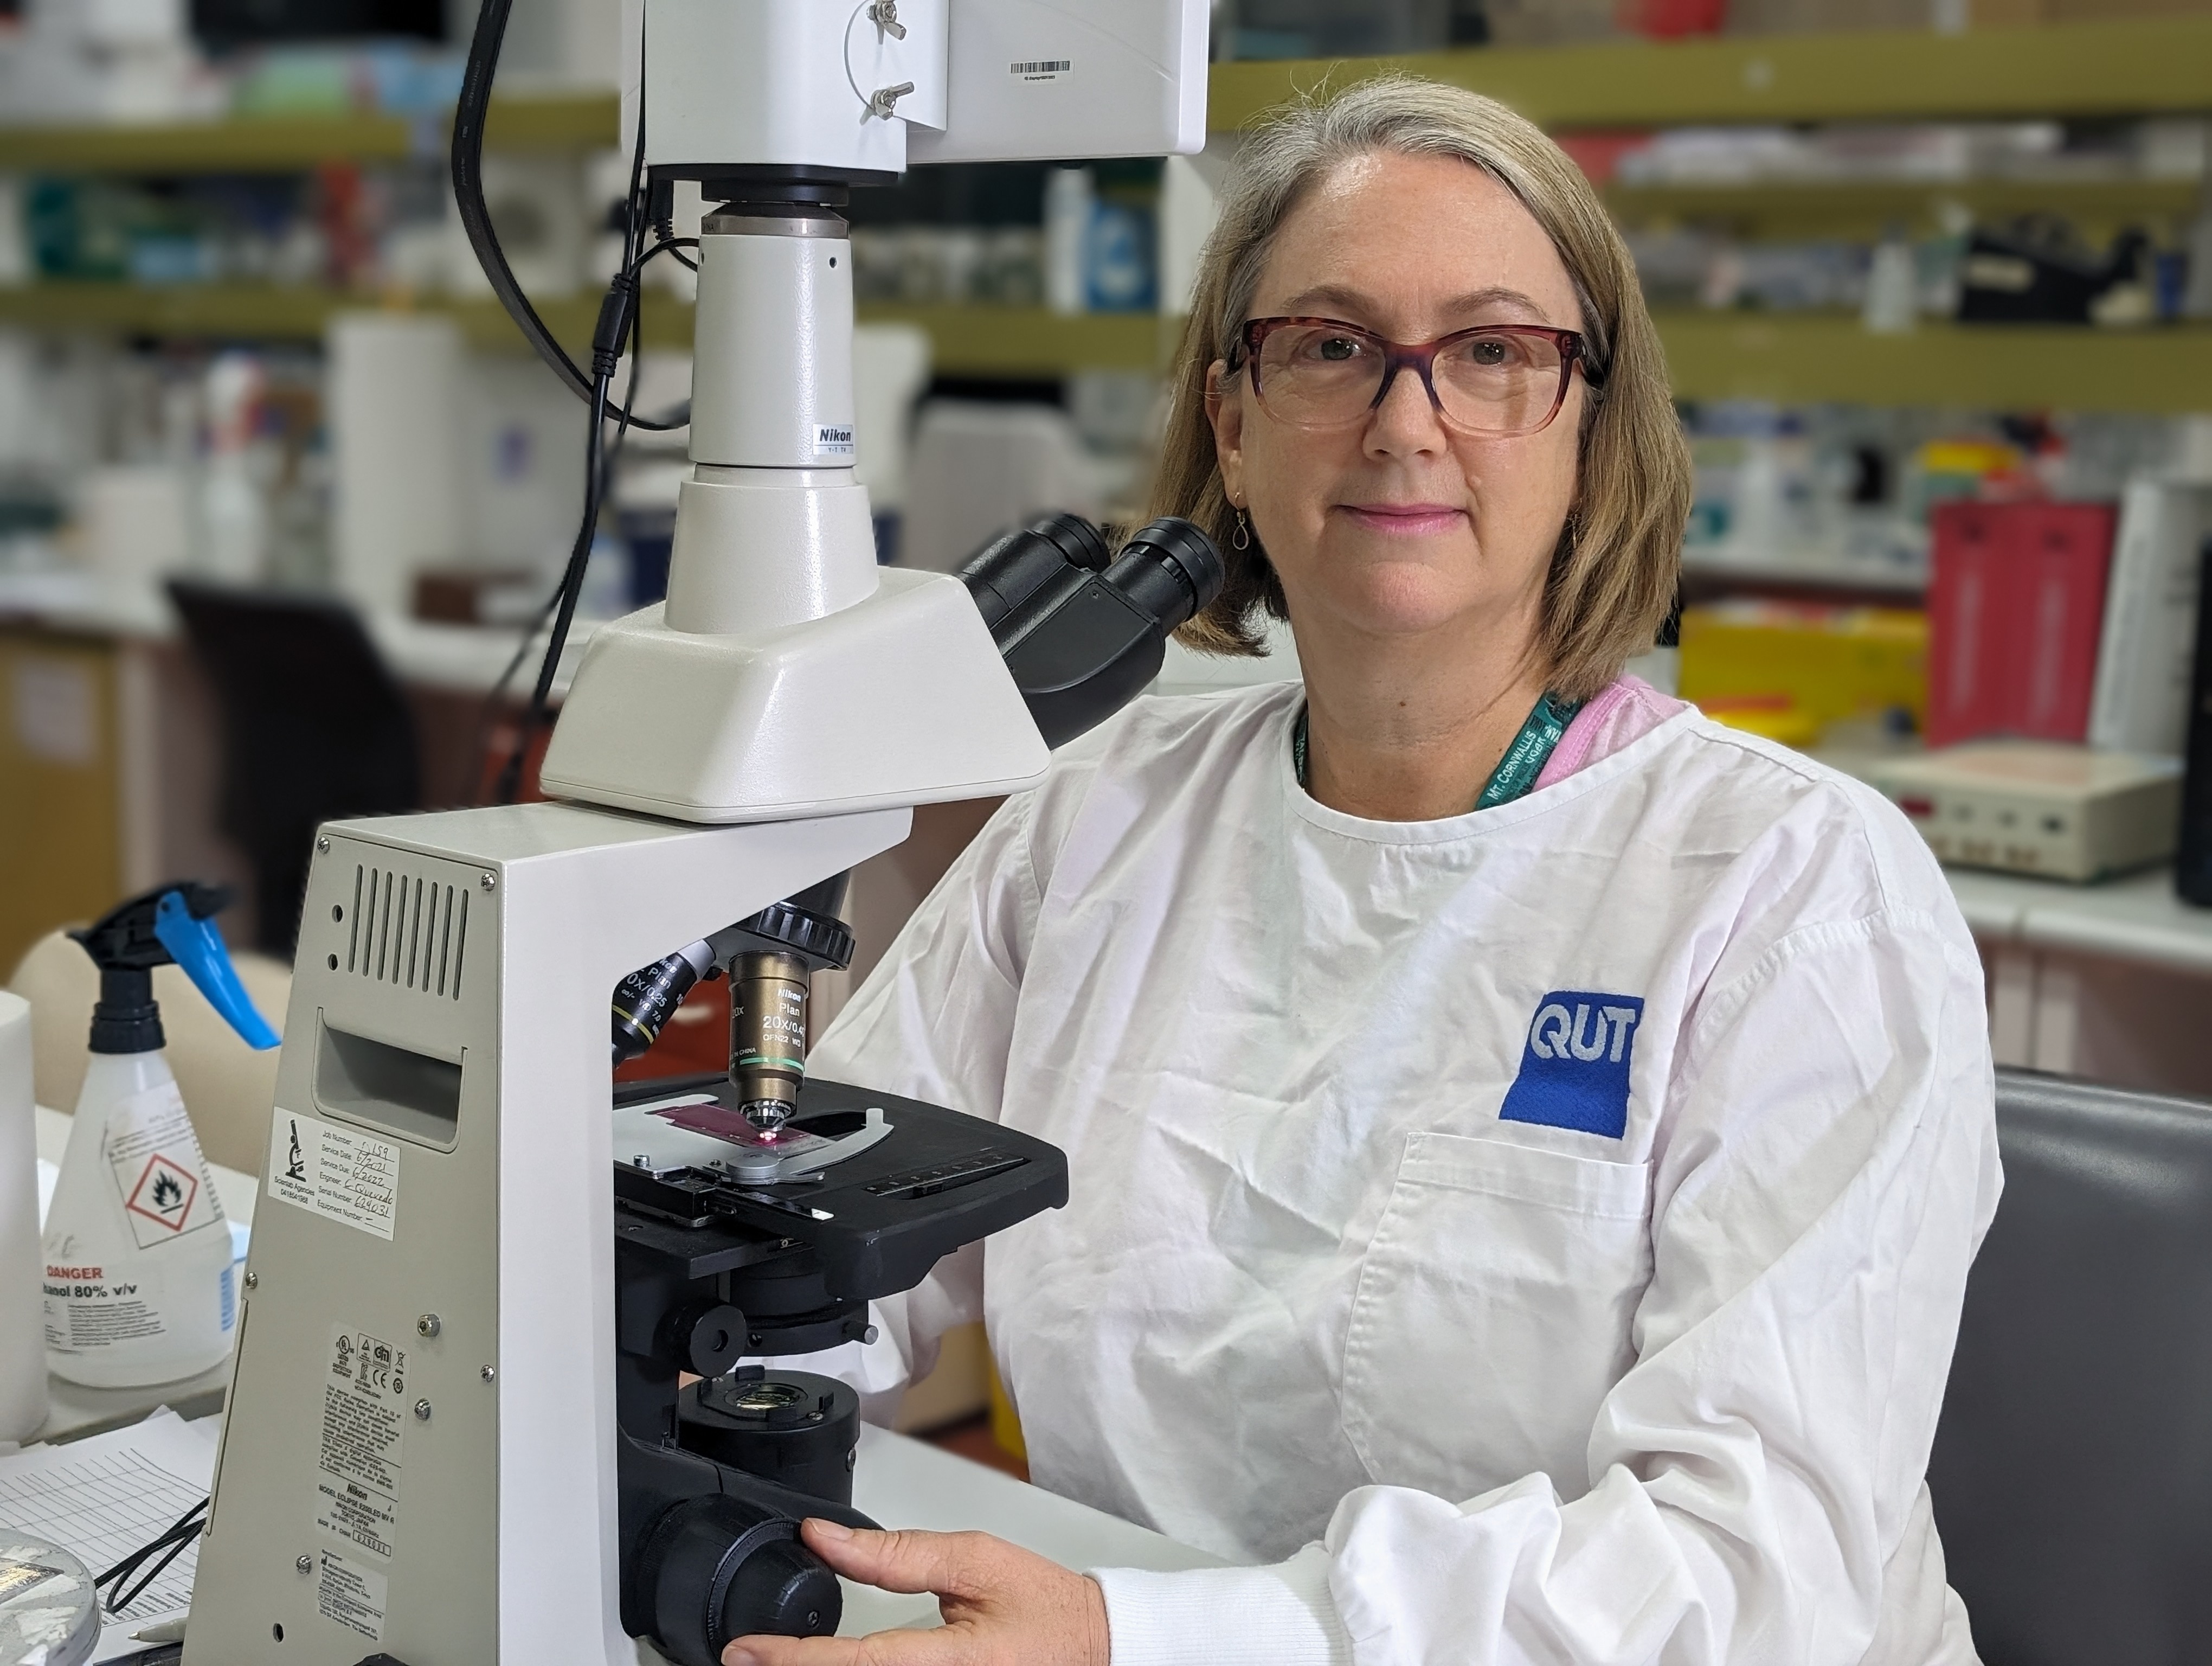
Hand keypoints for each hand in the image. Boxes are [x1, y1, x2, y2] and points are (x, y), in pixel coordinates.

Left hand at [722, 1519, 1110, 1665]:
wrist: (1095, 1650)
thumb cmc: (1048, 1609)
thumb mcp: (975, 1560)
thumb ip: (897, 1553)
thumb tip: (826, 1538)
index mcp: (954, 1664)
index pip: (857, 1664)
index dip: (793, 1659)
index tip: (745, 1651)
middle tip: (748, 1656)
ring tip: (778, 1659)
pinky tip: (828, 1664)